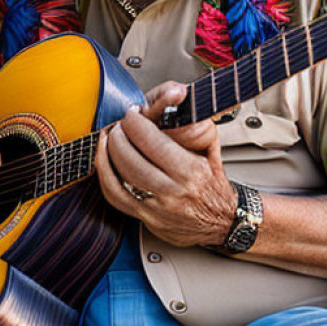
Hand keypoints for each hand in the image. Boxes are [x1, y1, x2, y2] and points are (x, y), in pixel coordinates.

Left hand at [94, 81, 236, 247]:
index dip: (135, 122)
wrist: (222, 223)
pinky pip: (114, 196)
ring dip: (107, 153)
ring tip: (109, 138)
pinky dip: (104, 176)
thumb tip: (178, 101)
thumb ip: (197, 128)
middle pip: (130, 157)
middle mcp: (173, 190)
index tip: (133, 113)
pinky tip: (104, 162)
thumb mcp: (213, 153)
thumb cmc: (215, 188)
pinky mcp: (145, 218)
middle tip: (120, 125)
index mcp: (191, 170)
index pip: (152, 140)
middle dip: (119, 134)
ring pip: (118, 177)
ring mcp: (157, 207)